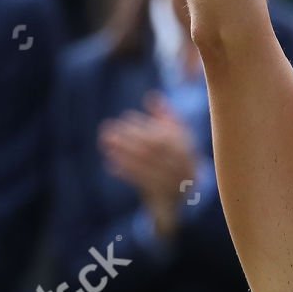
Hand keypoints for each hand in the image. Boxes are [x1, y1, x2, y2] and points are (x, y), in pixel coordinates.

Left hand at [98, 90, 201, 228]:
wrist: (187, 193)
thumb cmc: (177, 156)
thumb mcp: (177, 135)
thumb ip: (165, 115)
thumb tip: (151, 96)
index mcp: (187, 147)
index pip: (163, 135)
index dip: (144, 125)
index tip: (125, 117)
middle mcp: (183, 164)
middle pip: (153, 150)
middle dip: (129, 138)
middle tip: (107, 130)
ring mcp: (173, 182)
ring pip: (145, 166)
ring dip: (123, 153)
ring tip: (105, 143)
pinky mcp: (161, 195)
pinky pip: (142, 183)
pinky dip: (125, 172)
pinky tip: (110, 164)